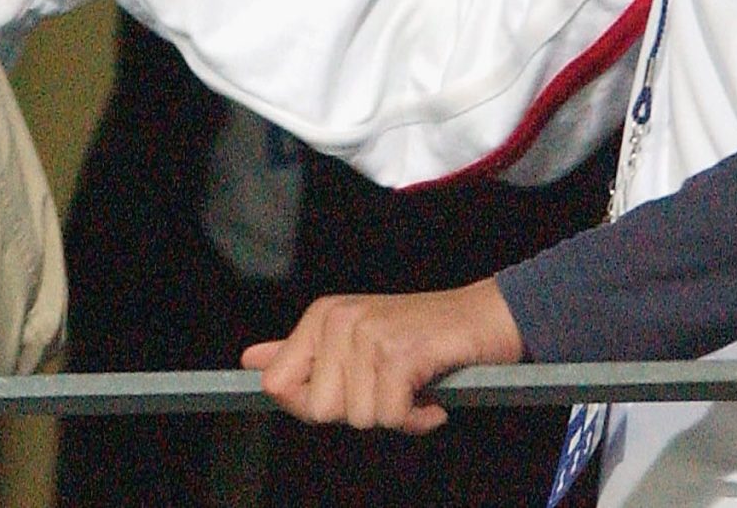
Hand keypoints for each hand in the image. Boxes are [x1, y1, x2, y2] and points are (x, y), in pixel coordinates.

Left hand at [243, 279, 524, 435]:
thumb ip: (302, 354)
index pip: (278, 384)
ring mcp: (368, 334)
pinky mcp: (400, 353)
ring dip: (395, 416)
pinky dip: (418, 419)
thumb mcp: (355, 340)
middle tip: (391, 388)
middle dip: (360, 412)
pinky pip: (391, 416)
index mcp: (321, 317)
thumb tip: (250, 362)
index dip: (309, 406)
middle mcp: (338, 319)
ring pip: (357, 418)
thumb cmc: (422, 335)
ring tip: (415, 387)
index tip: (349, 397)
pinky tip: (432, 397)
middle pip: (319, 410)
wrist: (486, 317)